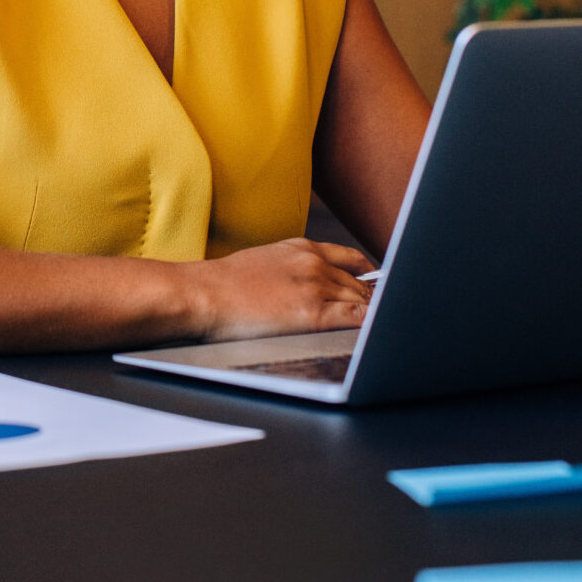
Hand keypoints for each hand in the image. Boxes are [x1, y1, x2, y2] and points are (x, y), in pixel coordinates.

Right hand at [179, 238, 372, 341]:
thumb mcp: (266, 260)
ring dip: (371, 314)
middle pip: (361, 284)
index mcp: (303, 248)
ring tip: (375, 329)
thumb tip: (312, 285)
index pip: (353, 260)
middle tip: (378, 316)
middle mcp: (314, 264)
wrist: (203, 293)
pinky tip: (370, 333)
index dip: (368, 277)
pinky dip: (369, 325)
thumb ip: (294, 267)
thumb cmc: (224, 283)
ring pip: (363, 301)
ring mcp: (316, 288)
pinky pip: (357, 319)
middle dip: (371, 301)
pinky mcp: (313, 316)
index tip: (373, 289)